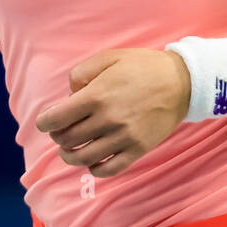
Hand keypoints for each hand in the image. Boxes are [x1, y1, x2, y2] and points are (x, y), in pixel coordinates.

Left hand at [34, 49, 191, 177]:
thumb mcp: (109, 57)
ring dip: (70, 156)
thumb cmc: (143, 67)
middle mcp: (107, 119)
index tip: (45, 122)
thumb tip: (69, 95)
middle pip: (67, 139)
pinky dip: (95, 169)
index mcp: (97, 95)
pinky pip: (109, 169)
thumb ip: (82, 72)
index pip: (56, 119)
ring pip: (83, 158)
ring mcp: (123, 137)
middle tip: (61, 131)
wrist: (182, 82)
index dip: (44, 123)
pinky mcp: (137, 149)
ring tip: (70, 150)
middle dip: (58, 136)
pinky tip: (93, 161)